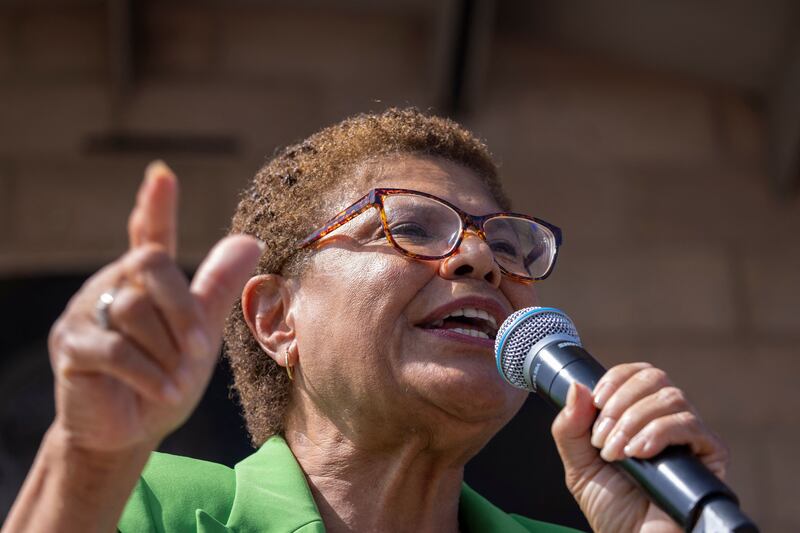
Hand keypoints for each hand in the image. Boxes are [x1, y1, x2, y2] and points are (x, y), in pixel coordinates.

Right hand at [48, 161, 262, 452]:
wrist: (129, 431)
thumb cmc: (167, 376)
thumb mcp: (201, 332)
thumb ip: (217, 288)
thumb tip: (251, 240)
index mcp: (145, 280)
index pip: (150, 234)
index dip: (156, 206)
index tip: (163, 175)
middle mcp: (112, 284)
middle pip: (150, 265)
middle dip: (183, 310)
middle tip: (202, 350)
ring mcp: (86, 311)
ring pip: (135, 310)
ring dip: (168, 351)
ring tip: (179, 381)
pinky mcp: (71, 345)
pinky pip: (116, 350)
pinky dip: (149, 374)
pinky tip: (165, 391)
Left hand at [551, 363, 728, 532]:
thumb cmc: (612, 511)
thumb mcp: (579, 465)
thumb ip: (570, 427)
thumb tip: (576, 387)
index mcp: (639, 417)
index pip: (638, 374)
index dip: (617, 378)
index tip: (596, 401)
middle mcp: (668, 422)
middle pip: (656, 378)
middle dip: (621, 403)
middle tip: (603, 438)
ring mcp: (691, 439)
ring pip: (672, 398)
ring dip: (635, 420)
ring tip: (617, 453)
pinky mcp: (711, 458)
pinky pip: (692, 425)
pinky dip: (660, 432)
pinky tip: (640, 454)